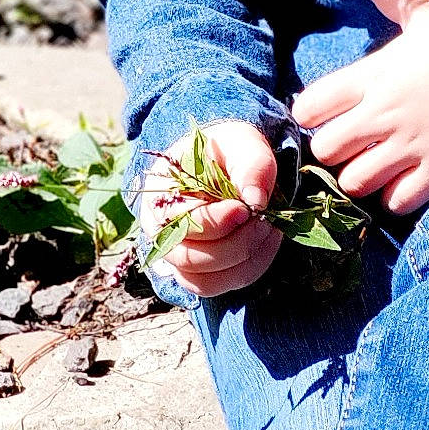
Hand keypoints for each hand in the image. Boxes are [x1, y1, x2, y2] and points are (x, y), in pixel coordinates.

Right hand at [136, 120, 282, 296]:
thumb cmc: (231, 151)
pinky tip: (266, 243)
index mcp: (160, 193)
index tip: (245, 209)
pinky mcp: (199, 272)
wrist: (233, 163)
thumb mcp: (242, 144)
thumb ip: (251, 165)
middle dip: (236, 244)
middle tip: (263, 220)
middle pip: (190, 259)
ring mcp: (177, 256)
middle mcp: (160, 230)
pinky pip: (220, 285)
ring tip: (268, 229)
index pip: (177, 221)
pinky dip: (248, 270)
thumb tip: (255, 201)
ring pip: (205, 281)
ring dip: (244, 260)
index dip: (213, 222)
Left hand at [290, 0, 428, 216]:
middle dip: (333, 150)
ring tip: (375, 166)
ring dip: (361, 177)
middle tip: (351, 143)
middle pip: (325, 150)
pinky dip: (395, 196)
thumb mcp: (428, 15)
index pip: (310, 105)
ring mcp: (411, 143)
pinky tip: (405, 181)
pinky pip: (396, 201)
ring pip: (354, 181)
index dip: (312, 113)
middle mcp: (385, 111)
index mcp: (375, 74)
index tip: (327, 112)